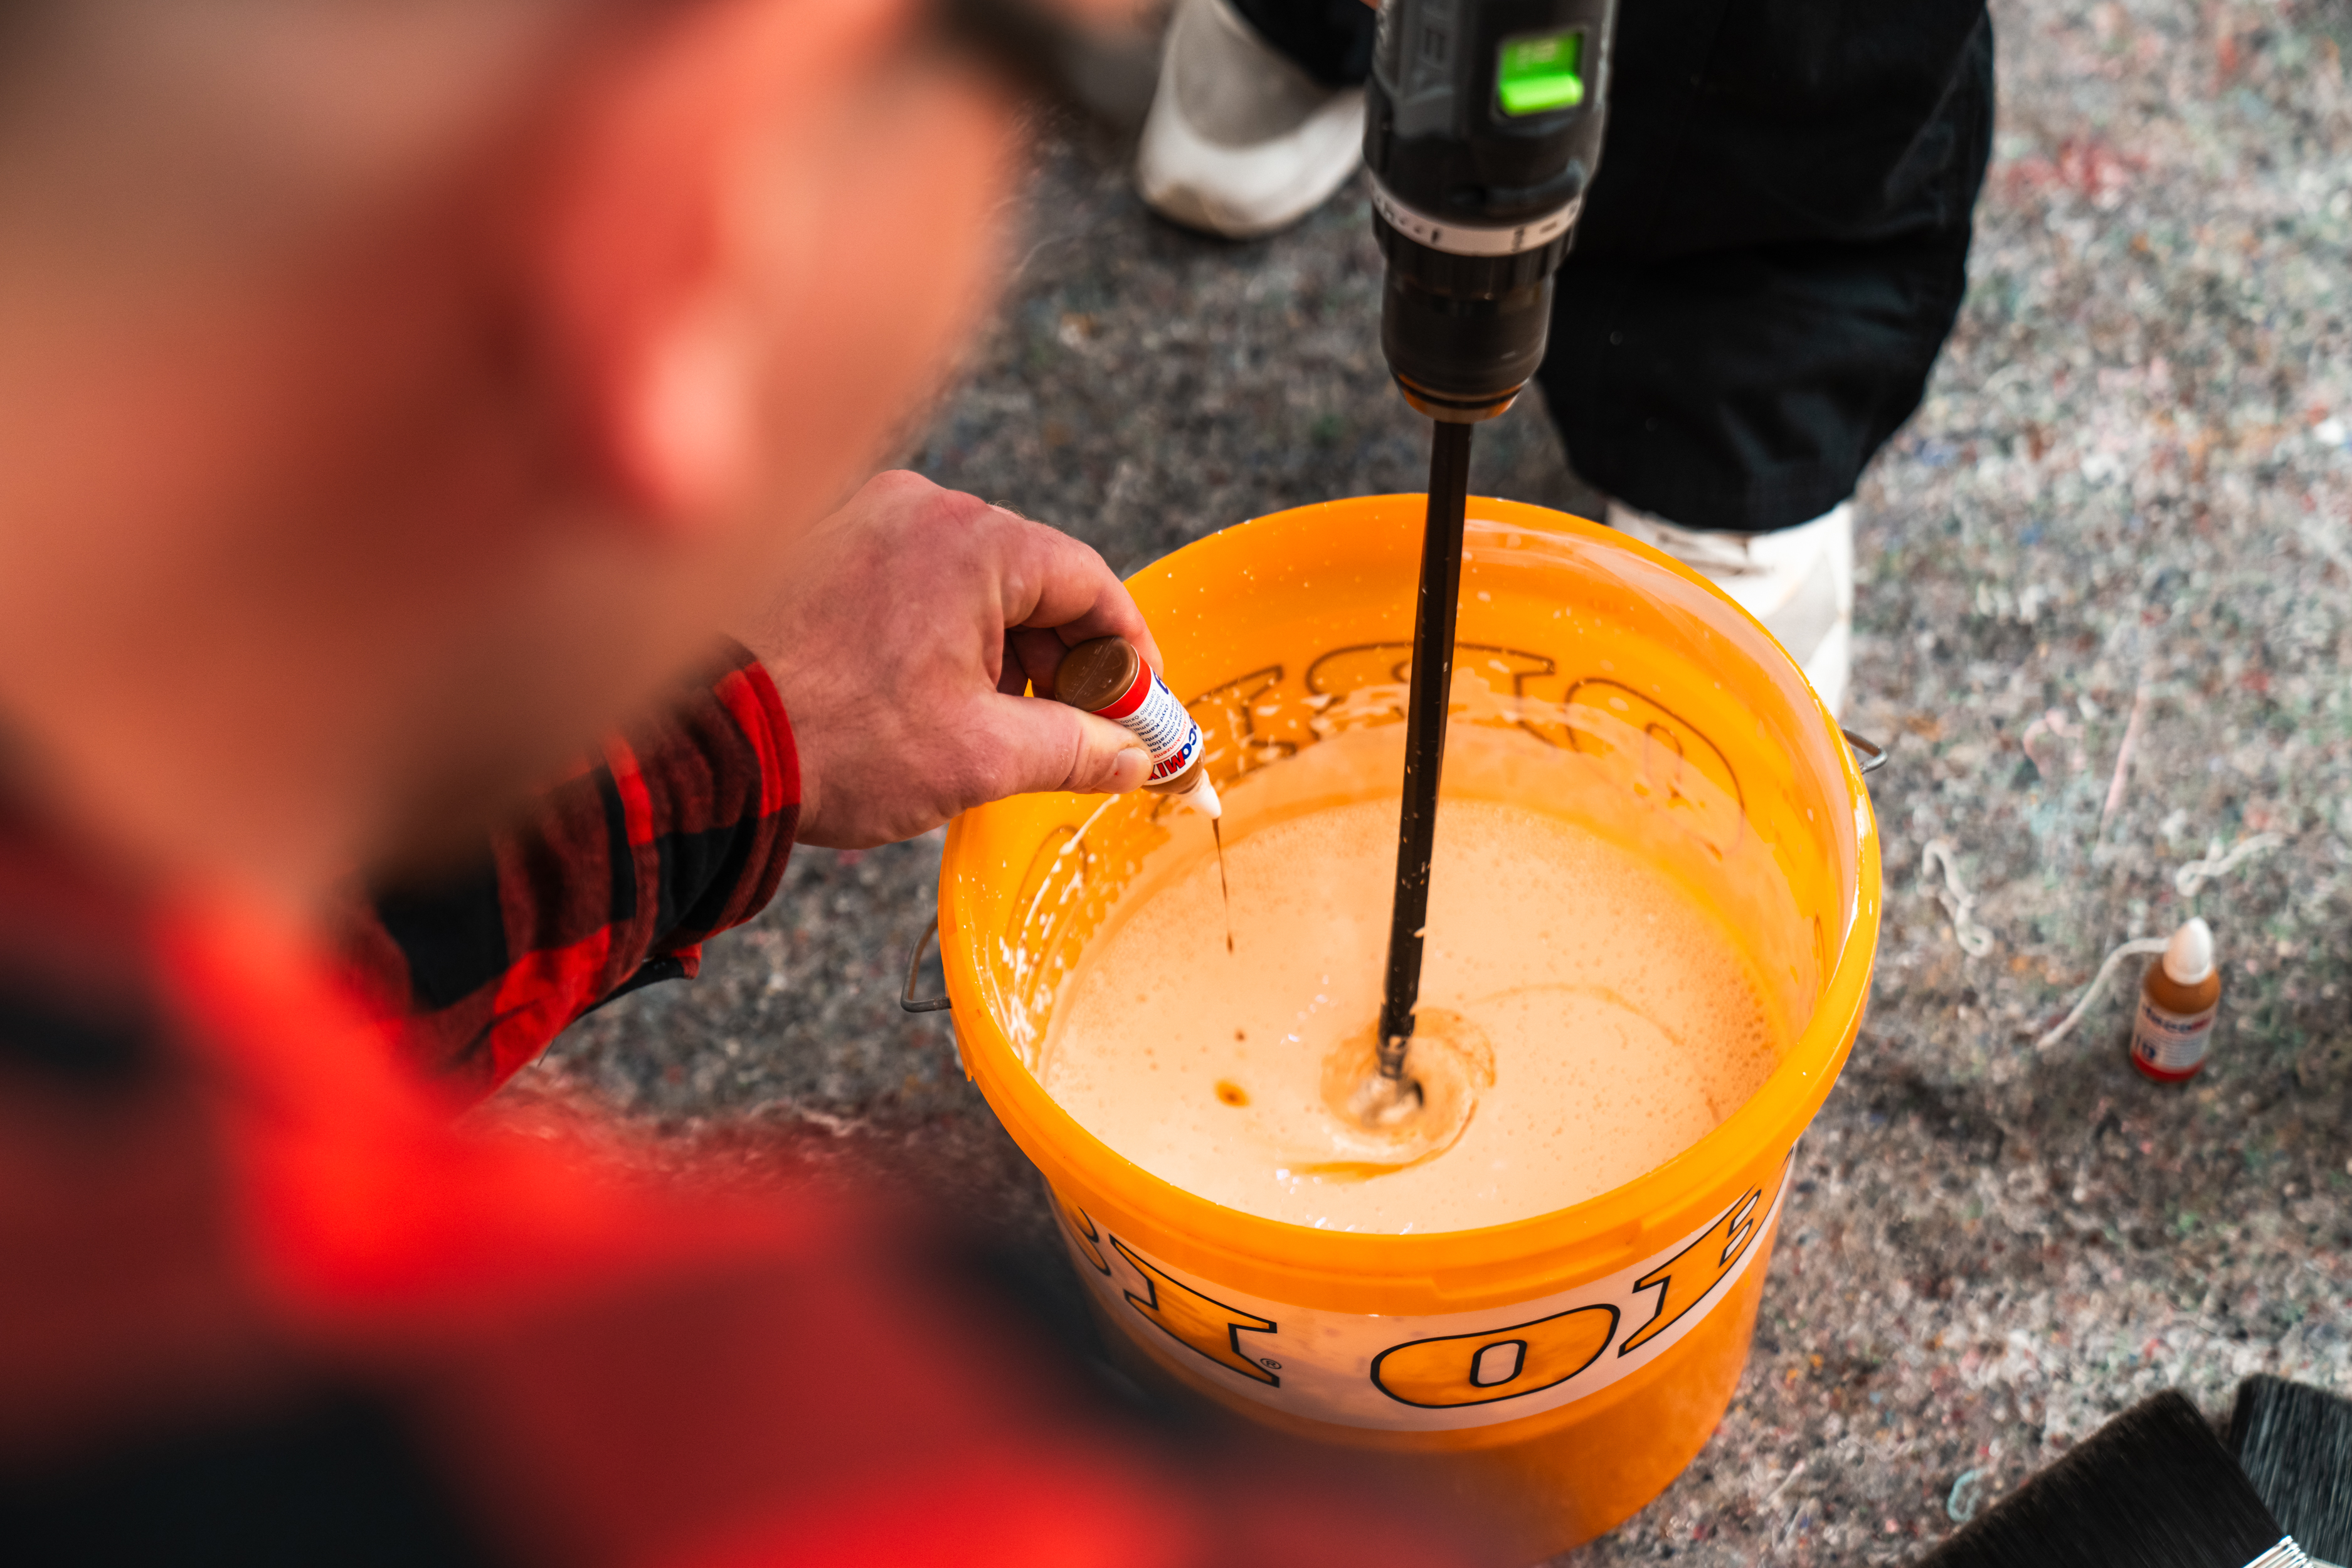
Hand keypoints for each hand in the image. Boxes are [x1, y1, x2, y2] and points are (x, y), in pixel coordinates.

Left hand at [737, 471, 1164, 848]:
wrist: (697, 741)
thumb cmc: (836, 740)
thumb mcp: (980, 757)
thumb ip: (1076, 749)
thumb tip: (1132, 758)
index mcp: (973, 540)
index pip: (1090, 581)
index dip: (1128, 653)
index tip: (1141, 710)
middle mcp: (921, 509)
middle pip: (1033, 576)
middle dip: (1066, 659)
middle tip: (1082, 731)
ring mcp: (865, 521)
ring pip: (973, 581)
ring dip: (1004, 650)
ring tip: (1000, 727)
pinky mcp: (824, 547)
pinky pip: (915, 582)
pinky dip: (946, 635)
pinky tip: (937, 699)